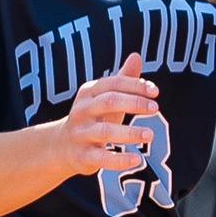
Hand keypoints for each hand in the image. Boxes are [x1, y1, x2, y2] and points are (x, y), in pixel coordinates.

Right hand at [51, 52, 159, 176]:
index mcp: (88, 93)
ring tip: (150, 134)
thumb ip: (122, 79)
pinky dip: (120, 160)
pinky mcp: (82, 156)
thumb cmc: (91, 118)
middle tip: (155, 108)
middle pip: (109, 102)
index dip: (134, 85)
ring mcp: (80, 134)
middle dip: (134, 103)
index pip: (113, 84)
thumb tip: (137, 56)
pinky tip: (138, 160)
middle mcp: (82, 111)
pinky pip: (102, 158)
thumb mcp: (105, 98)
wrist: (60, 147)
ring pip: (106, 131)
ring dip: (130, 132)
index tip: (155, 92)